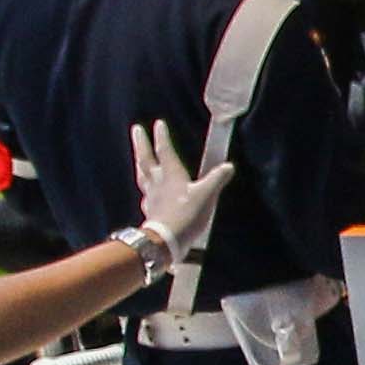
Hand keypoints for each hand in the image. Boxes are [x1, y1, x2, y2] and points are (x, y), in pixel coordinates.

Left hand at [126, 123, 233, 268]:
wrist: (166, 241)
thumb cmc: (186, 214)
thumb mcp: (207, 195)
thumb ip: (216, 179)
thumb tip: (228, 166)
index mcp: (171, 174)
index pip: (165, 150)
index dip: (162, 136)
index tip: (158, 123)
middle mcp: (157, 181)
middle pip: (146, 159)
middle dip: (142, 143)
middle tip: (136, 129)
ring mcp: (151, 196)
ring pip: (143, 174)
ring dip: (140, 163)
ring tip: (138, 157)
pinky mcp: (150, 210)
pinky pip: (146, 194)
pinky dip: (146, 188)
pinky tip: (147, 192)